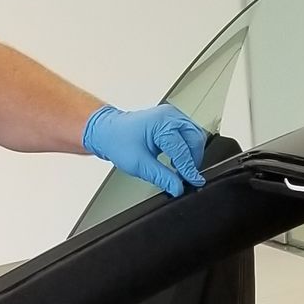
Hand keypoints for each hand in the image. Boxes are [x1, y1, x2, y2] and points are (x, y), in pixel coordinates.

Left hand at [82, 103, 208, 196]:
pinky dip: (187, 147)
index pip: (183, 149)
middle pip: (196, 139)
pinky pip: (189, 133)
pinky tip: (178, 159)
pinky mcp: (172, 120)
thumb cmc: (117, 142)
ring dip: (192, 153)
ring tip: (180, 168)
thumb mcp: (139, 165)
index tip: (193, 182)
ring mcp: (172, 116)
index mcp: (161, 123)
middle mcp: (169, 115)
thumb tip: (178, 188)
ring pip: (195, 136)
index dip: (189, 169)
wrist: (108, 132)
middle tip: (186, 176)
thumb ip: (162, 177)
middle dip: (193, 159)